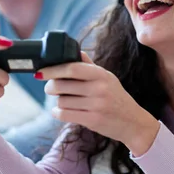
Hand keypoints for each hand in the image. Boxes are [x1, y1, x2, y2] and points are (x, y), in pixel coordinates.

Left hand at [39, 52, 159, 155]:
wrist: (133, 122)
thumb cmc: (116, 98)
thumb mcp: (107, 78)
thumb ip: (90, 66)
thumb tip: (75, 50)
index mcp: (101, 74)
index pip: (72, 68)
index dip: (53, 70)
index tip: (41, 72)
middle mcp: (99, 88)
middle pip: (61, 85)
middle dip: (50, 87)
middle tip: (49, 88)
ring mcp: (96, 105)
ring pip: (61, 101)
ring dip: (57, 102)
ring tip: (63, 101)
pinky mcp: (93, 120)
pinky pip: (64, 114)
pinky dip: (57, 112)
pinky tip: (59, 111)